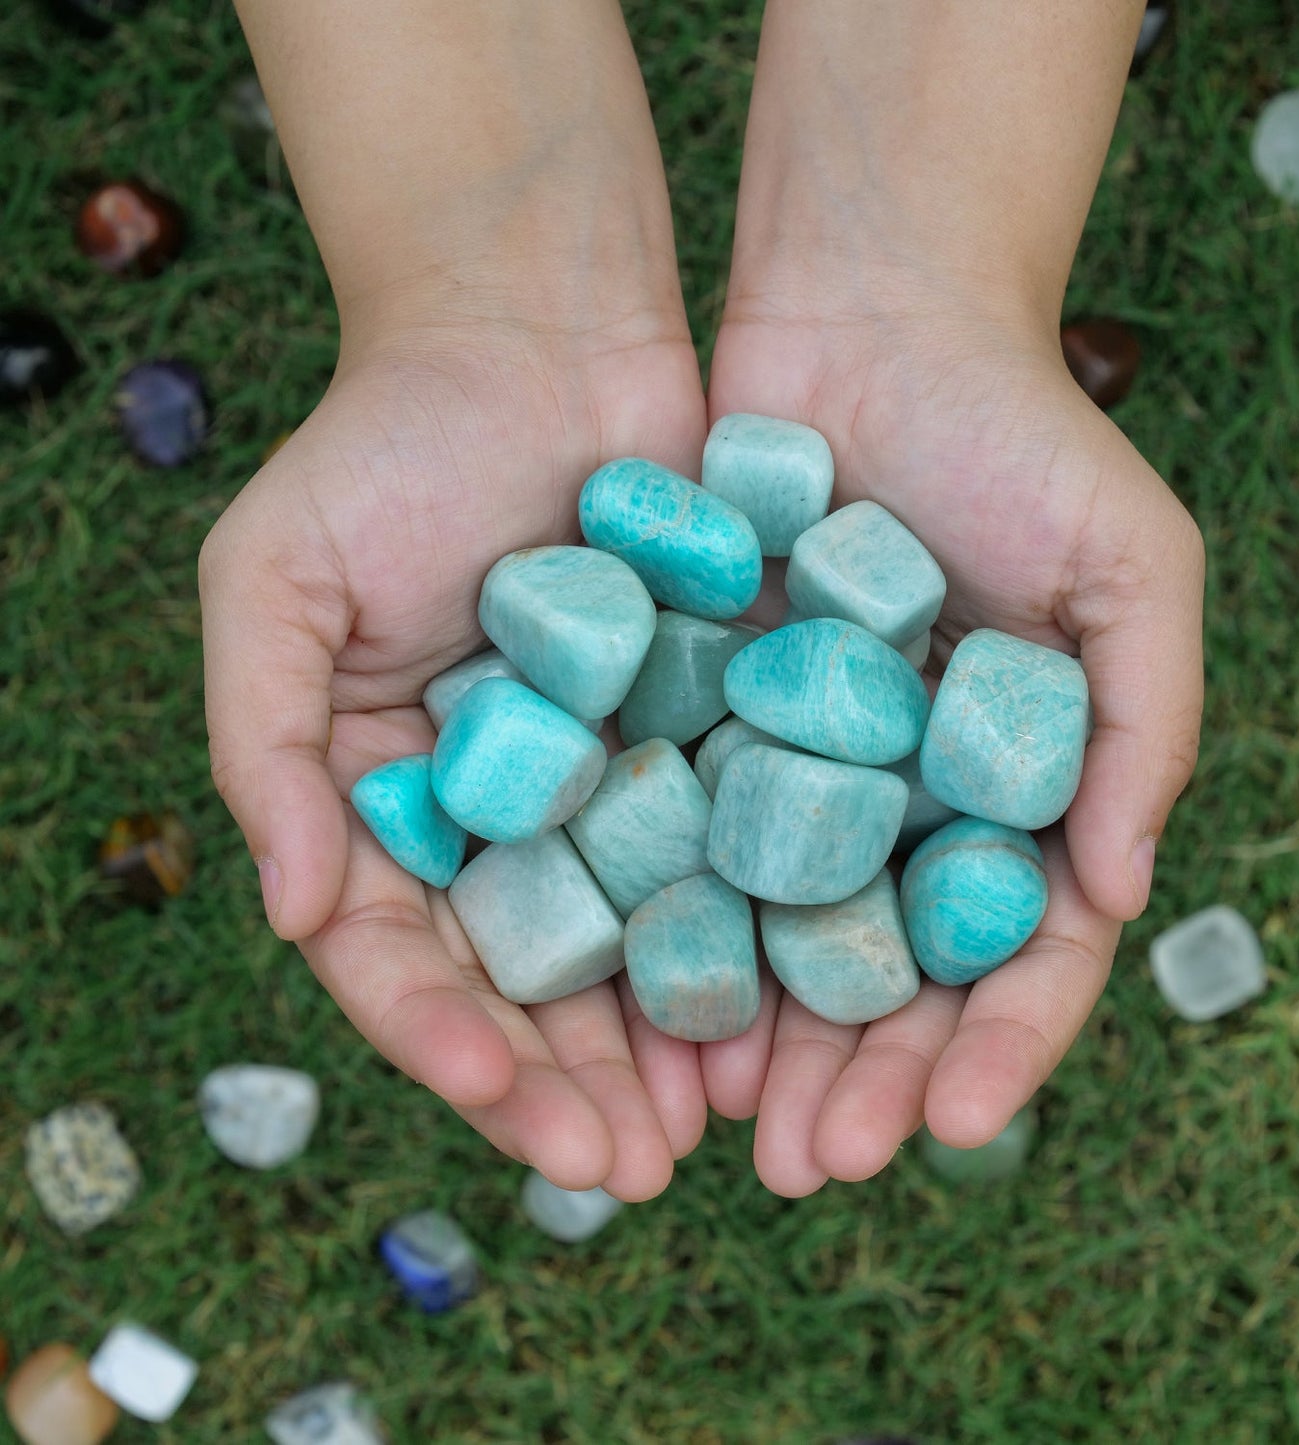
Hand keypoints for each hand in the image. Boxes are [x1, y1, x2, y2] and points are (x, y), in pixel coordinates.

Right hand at [200, 320, 710, 1199]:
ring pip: (635, 939)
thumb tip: (297, 915)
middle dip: (572, 1078)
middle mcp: (498, 810)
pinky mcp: (699, 730)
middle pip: (529, 976)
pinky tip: (788, 1000)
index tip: (513, 1108)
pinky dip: (748, 926)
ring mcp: (604, 778)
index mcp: (386, 800)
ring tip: (716, 1125)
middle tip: (635, 1166)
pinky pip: (724, 847)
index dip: (452, 1041)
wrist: (538, 332)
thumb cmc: (388, 443)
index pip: (405, 954)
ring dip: (667, 1038)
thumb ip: (265, 748)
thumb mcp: (274, 582)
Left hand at [702, 298, 1203, 1196]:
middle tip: (811, 1163)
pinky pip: (683, 838)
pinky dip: (672, 922)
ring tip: (724, 1123)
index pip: (1019, 947)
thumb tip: (1123, 896)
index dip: (998, 1041)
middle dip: (862, 1075)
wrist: (866, 315)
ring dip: (759, 1034)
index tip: (957, 1124)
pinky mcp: (700, 717)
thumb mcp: (1130, 566)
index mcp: (1013, 786)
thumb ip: (1142, 726)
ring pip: (778, 932)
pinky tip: (642, 1000)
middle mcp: (904, 797)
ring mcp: (799, 765)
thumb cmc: (1017, 432)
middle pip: (889, 969)